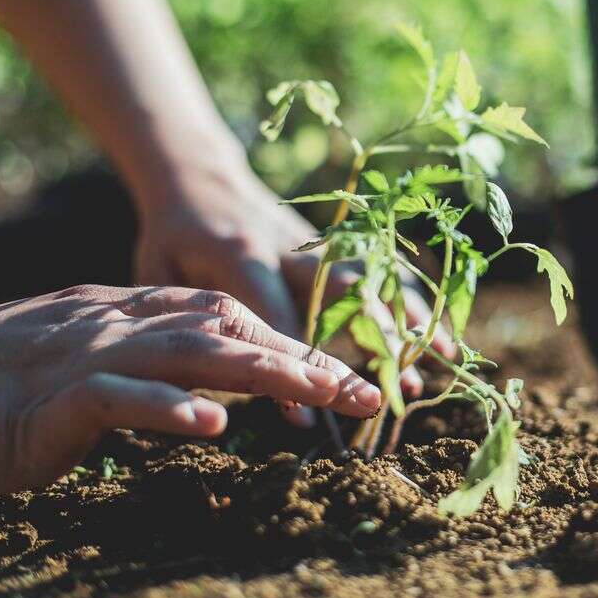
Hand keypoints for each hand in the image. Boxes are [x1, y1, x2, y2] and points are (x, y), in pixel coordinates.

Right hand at [0, 285, 381, 495]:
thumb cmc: (8, 389)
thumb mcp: (97, 368)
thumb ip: (154, 369)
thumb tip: (215, 394)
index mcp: (137, 314)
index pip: (233, 319)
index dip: (296, 344)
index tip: (351, 377)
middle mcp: (125, 321)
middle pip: (233, 331)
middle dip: (306, 358)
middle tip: (368, 390)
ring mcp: (94, 352)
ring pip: (195, 353)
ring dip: (267, 375)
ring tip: (324, 396)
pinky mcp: (58, 392)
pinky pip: (122, 396)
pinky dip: (169, 408)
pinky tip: (215, 426)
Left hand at [131, 163, 455, 397]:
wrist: (199, 176)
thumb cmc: (171, 238)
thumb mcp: (157, 276)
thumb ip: (183, 323)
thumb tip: (208, 381)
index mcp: (241, 254)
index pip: (274, 316)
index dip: (293, 366)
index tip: (309, 420)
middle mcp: (292, 247)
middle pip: (344, 296)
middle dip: (373, 345)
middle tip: (391, 395)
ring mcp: (320, 244)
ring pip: (375, 281)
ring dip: (408, 324)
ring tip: (433, 367)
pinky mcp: (336, 246)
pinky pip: (384, 271)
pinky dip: (416, 303)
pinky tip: (441, 337)